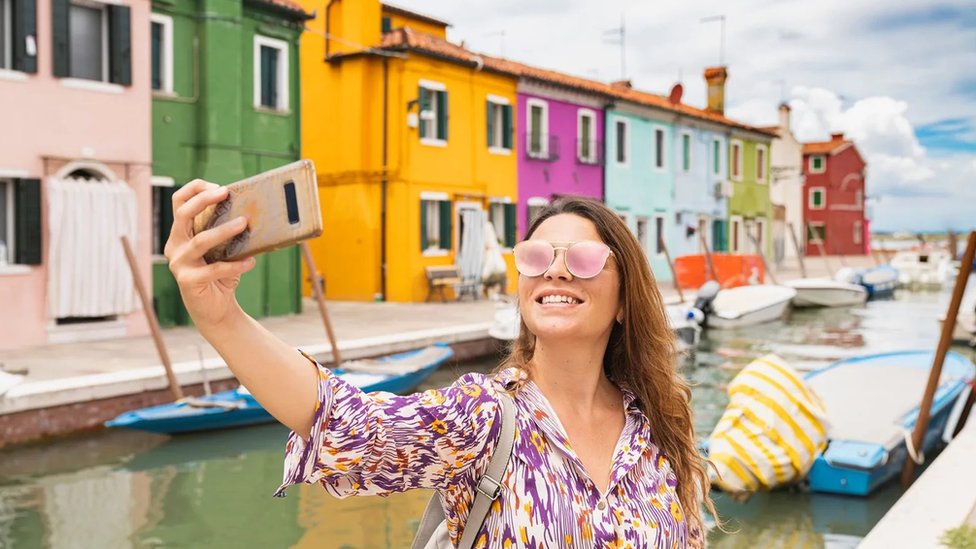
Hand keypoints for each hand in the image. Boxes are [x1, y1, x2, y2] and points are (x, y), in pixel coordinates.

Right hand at [164, 179, 256, 327]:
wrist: (216, 310)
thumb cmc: (221, 275)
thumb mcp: (222, 250)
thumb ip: (226, 232)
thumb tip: (250, 212)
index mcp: (180, 234)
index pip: (179, 203)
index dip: (195, 190)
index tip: (219, 188)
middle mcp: (174, 245)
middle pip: (183, 214)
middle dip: (204, 200)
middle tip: (225, 193)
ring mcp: (178, 263)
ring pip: (200, 240)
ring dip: (224, 230)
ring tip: (244, 223)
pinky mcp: (187, 280)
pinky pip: (214, 269)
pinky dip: (235, 265)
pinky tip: (250, 262)